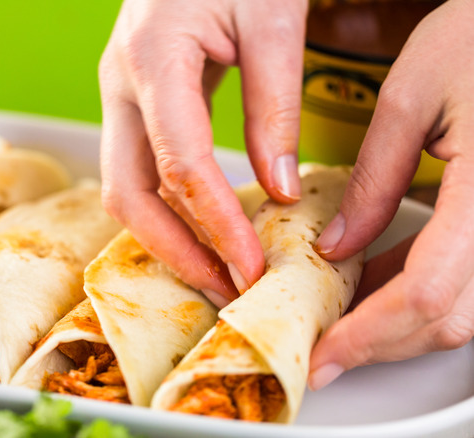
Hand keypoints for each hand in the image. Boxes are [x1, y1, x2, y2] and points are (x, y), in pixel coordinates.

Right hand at [99, 0, 306, 304]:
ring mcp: (119, 95)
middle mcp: (121, 84)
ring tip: (218, 270)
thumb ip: (273, 106)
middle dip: (174, 251)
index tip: (251, 267)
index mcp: (153, 59)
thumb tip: (276, 189)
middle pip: (126, 192)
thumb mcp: (272, 20)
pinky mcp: (133, 103)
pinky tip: (204, 228)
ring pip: (125, 188)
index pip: (179, 165)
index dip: (215, 224)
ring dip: (167, 237)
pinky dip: (168, 209)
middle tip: (225, 288)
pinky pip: (137, 170)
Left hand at [310, 0, 473, 389]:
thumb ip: (372, 182)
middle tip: (324, 345)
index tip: (323, 355)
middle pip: (451, 318)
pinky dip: (422, 291)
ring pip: (466, 309)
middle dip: (380, 342)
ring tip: (339, 310)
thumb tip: (336, 248)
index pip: (428, 294)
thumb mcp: (409, 99)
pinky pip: (472, 279)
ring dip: (398, 322)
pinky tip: (378, 278)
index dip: (369, 335)